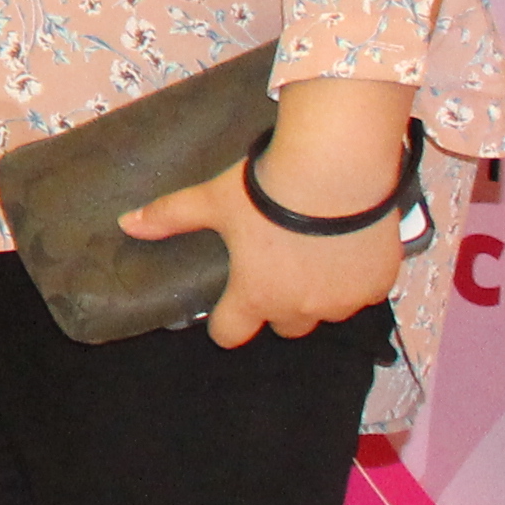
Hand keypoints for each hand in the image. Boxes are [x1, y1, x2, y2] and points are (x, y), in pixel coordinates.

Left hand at [123, 82, 413, 342]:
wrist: (336, 170)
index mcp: (255, 296)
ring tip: (313, 254)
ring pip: (327, 311)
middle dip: (278, 305)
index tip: (227, 311)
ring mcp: (344, 300)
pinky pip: (363, 293)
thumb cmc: (266, 189)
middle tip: (275, 268)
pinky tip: (346, 248)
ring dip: (319, 293)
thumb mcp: (212, 200)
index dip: (226, 324)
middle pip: (285, 324)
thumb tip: (126, 223)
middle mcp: (301, 308)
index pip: (232, 334)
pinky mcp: (379, 284)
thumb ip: (171, 216)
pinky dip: (355, 277)